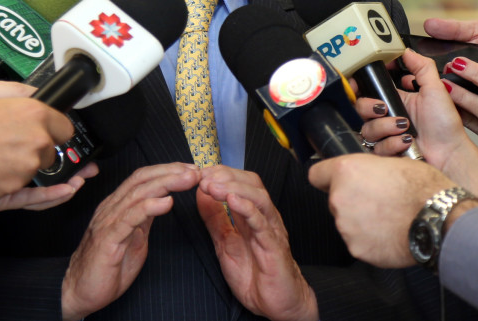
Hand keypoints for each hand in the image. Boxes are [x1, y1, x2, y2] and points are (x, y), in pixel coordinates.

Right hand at [0, 81, 74, 200]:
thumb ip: (18, 91)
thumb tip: (36, 92)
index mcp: (34, 114)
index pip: (65, 128)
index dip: (53, 130)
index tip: (45, 132)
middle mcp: (36, 141)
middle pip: (50, 152)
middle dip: (36, 149)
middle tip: (9, 143)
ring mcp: (24, 168)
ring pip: (33, 171)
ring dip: (20, 166)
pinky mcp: (9, 190)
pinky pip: (15, 188)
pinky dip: (5, 181)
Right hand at [60, 163, 200, 320]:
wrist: (79, 292)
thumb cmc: (105, 268)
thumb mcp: (133, 238)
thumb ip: (144, 219)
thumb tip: (162, 202)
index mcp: (117, 207)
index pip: (142, 178)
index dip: (167, 170)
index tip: (190, 169)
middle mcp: (111, 209)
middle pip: (142, 180)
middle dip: (171, 172)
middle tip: (195, 171)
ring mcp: (108, 222)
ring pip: (138, 194)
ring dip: (166, 184)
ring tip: (187, 180)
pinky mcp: (107, 240)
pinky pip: (129, 218)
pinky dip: (149, 207)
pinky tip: (166, 202)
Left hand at [197, 166, 318, 320]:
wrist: (276, 305)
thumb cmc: (254, 274)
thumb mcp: (225, 242)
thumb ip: (214, 219)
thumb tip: (201, 194)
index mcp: (253, 215)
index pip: (241, 182)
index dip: (221, 173)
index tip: (201, 172)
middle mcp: (265, 218)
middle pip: (251, 184)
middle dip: (226, 176)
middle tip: (204, 176)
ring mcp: (271, 231)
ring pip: (258, 198)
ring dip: (234, 187)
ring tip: (212, 186)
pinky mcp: (274, 248)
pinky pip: (262, 224)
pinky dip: (248, 209)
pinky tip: (233, 200)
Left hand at [309, 155, 457, 267]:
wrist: (439, 219)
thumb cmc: (422, 187)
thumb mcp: (392, 162)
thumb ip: (367, 170)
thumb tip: (364, 175)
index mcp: (345, 171)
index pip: (316, 174)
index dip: (327, 177)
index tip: (334, 181)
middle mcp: (339, 198)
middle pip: (334, 199)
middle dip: (351, 200)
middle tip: (377, 201)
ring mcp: (346, 226)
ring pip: (347, 222)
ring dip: (361, 221)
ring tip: (388, 218)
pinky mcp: (357, 248)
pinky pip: (359, 242)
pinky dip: (371, 240)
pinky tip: (390, 233)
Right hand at [353, 50, 473, 169]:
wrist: (449, 154)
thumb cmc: (446, 126)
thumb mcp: (436, 89)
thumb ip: (422, 67)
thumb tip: (407, 50)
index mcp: (398, 98)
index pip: (371, 87)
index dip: (360, 85)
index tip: (359, 83)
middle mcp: (389, 115)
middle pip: (361, 107)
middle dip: (369, 107)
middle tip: (383, 108)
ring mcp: (386, 134)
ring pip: (367, 128)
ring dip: (385, 127)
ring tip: (404, 128)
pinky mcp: (385, 150)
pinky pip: (375, 146)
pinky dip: (391, 144)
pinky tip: (405, 142)